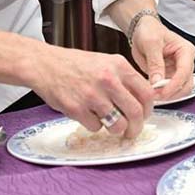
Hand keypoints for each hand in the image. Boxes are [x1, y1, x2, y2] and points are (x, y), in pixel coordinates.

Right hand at [30, 46, 154, 138]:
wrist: (45, 64)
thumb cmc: (76, 64)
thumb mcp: (106, 62)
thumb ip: (125, 79)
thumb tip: (143, 101)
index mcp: (119, 65)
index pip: (147, 93)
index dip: (149, 109)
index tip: (145, 115)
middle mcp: (108, 79)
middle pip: (136, 112)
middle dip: (136, 127)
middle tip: (132, 131)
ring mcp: (92, 95)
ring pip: (117, 125)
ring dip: (115, 129)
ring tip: (108, 122)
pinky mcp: (77, 109)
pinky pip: (95, 127)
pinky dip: (94, 125)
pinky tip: (87, 113)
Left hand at [130, 16, 194, 101]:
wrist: (143, 30)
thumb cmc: (150, 30)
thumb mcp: (150, 43)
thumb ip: (155, 62)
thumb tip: (157, 81)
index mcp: (186, 50)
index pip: (185, 71)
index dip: (174, 84)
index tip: (162, 92)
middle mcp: (186, 62)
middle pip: (187, 84)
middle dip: (172, 92)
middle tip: (156, 95)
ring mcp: (178, 71)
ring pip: (181, 90)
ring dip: (168, 96)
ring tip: (153, 94)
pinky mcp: (171, 77)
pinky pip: (171, 90)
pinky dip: (163, 94)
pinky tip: (153, 93)